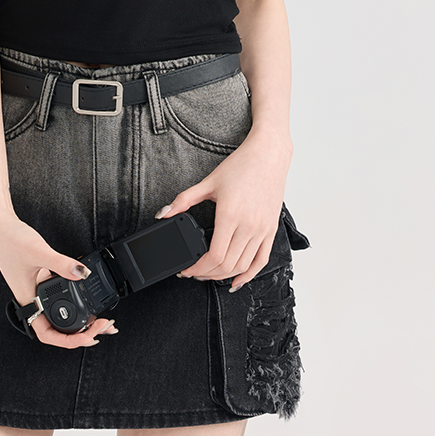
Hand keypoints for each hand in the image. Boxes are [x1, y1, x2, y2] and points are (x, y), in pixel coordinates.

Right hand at [0, 210, 117, 346]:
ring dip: (80, 319)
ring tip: (100, 318)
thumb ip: (62, 264)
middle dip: (82, 332)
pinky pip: (59, 295)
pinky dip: (73, 298)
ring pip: (61, 312)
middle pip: (58, 328)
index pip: (49, 334)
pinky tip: (84, 292)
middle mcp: (33, 299)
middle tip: (104, 326)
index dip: (70, 341)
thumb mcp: (38, 252)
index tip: (89, 336)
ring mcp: (37, 289)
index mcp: (29, 301)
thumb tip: (82, 273)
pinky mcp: (41, 278)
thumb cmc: (8, 241)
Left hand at [155, 131, 292, 291]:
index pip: (213, 256)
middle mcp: (248, 226)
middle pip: (226, 265)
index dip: (197, 269)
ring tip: (209, 274)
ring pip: (242, 266)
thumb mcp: (208, 182)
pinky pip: (261, 261)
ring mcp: (262, 230)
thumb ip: (184, 200)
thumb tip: (163, 214)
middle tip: (194, 273)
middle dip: (207, 274)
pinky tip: (237, 280)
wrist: (268, 155)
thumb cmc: (241, 166)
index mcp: (230, 215)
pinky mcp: (271, 230)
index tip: (187, 270)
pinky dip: (248, 275)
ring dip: (224, 276)